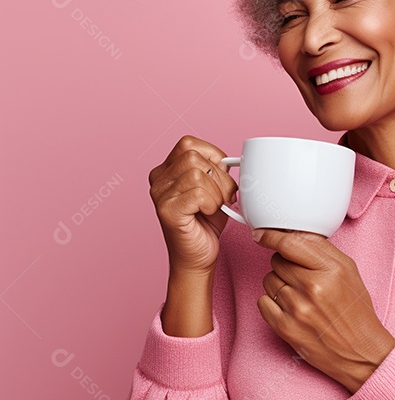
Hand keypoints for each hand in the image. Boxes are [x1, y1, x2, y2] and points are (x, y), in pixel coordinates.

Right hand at [149, 135, 237, 275]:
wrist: (199, 256)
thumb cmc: (207, 222)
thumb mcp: (215, 187)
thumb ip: (217, 169)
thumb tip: (232, 160)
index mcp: (167, 169)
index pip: (189, 144)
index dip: (212, 155)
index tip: (221, 174)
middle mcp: (158, 179)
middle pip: (194, 157)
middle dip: (219, 177)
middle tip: (222, 197)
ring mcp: (159, 195)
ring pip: (196, 174)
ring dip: (216, 193)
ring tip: (214, 207)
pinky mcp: (166, 210)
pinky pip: (198, 194)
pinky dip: (211, 204)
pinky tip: (207, 214)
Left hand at [254, 229, 394, 393]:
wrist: (359, 351)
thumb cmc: (355, 311)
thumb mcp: (350, 272)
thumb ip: (324, 250)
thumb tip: (296, 234)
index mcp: (330, 270)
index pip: (289, 244)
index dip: (270, 236)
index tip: (260, 234)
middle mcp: (311, 287)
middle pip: (277, 261)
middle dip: (286, 264)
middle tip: (301, 276)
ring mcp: (296, 308)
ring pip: (268, 280)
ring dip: (279, 283)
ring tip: (299, 294)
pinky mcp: (284, 327)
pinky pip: (262, 302)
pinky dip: (272, 303)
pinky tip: (290, 308)